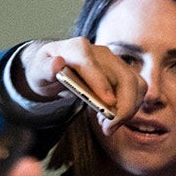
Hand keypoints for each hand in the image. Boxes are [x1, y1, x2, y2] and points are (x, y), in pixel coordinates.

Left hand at [16, 37, 146, 134]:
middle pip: (124, 77)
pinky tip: (112, 116)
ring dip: (129, 109)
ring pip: (136, 85)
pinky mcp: (123, 73)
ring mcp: (115, 62)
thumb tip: (57, 64)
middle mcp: (101, 53)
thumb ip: (46, 68)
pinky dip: (130, 107)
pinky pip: (137, 90)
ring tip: (108, 125)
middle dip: (123, 106)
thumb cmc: (47, 68)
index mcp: (78, 47)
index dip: (101, 84)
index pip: (92, 64)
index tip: (108, 104)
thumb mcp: (38, 70)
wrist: (56, 65)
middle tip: (108, 128)